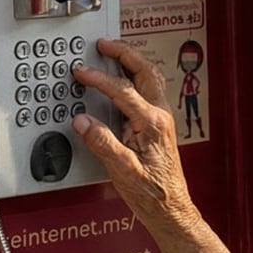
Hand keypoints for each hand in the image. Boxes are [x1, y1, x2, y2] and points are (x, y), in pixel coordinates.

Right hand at [71, 39, 195, 226]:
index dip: (99, 79)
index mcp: (152, 123)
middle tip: (103, 44)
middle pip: (144, 71)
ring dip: (130, 62)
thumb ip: (102, 143)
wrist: (171, 208)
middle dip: (123, 53)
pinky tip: (121, 80)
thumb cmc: (152, 194)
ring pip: (149, 78)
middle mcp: (160, 116)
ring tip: (111, 53)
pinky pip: (147, 91)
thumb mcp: (122, 171)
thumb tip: (83, 122)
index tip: (81, 72)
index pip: (122, 91)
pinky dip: (133, 77)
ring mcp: (161, 119)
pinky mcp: (158, 125)